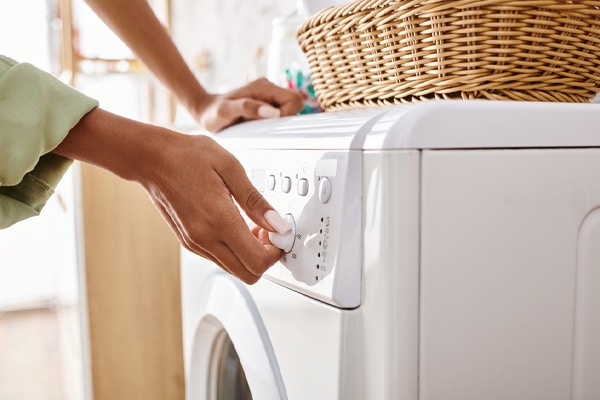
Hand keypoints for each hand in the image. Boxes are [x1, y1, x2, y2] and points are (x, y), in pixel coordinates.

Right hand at [54, 108, 288, 282]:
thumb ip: (256, 201)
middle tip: (268, 231)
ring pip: (235, 269)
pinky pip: (221, 258)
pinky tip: (236, 224)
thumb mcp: (231, 168)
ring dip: (250, 254)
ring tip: (251, 224)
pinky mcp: (190, 242)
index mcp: (218, 220)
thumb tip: (278, 224)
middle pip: (248, 274)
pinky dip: (235, 249)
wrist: (151, 159)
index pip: (257, 261)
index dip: (276, 252)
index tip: (280, 233)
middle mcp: (204, 239)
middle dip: (265, 257)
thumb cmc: (187, 157)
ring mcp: (195, 244)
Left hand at [192, 78, 303, 131]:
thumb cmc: (213, 112)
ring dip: (280, 122)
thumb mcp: (225, 111)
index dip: (289, 115)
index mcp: (263, 87)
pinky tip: (259, 127)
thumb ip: (247, 108)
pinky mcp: (267, 104)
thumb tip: (273, 113)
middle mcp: (269, 89)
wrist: (205, 110)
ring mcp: (269, 96)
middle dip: (286, 120)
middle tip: (266, 128)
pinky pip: (281, 113)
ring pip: (289, 110)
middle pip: (295, 104)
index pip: (294, 100)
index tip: (272, 125)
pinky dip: (275, 123)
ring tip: (259, 127)